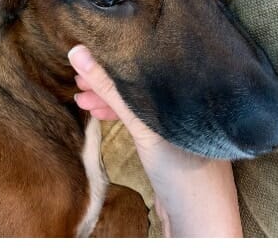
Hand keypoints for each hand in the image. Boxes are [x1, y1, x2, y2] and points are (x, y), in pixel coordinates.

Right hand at [68, 45, 241, 236]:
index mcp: (192, 92)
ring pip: (138, 103)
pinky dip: (119, 117)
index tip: (91, 55)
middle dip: (109, 81)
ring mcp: (178, 125)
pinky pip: (139, 121)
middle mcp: (188, 105)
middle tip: (79, 77)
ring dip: (109, 100)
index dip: (119, 59)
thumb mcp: (144, 126)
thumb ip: (113, 91)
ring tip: (81, 98)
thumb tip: (79, 53)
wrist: (197, 223)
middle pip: (142, 84)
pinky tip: (98, 114)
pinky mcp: (169, 143)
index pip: (151, 64)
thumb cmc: (183, 170)